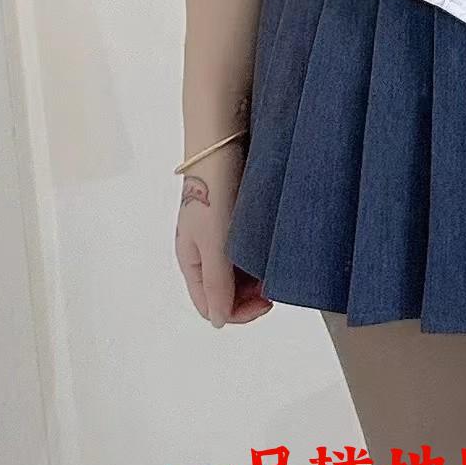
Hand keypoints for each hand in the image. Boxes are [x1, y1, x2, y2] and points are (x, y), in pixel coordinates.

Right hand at [175, 140, 273, 327]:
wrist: (222, 142)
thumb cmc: (211, 190)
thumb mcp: (212, 243)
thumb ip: (215, 283)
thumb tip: (218, 321)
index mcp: (190, 261)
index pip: (212, 307)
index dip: (239, 311)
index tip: (266, 301)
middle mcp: (202, 251)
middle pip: (226, 292)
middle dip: (251, 295)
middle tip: (274, 283)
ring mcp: (218, 235)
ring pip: (238, 273)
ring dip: (257, 277)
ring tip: (275, 264)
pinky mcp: (233, 218)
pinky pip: (246, 250)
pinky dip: (259, 256)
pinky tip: (272, 247)